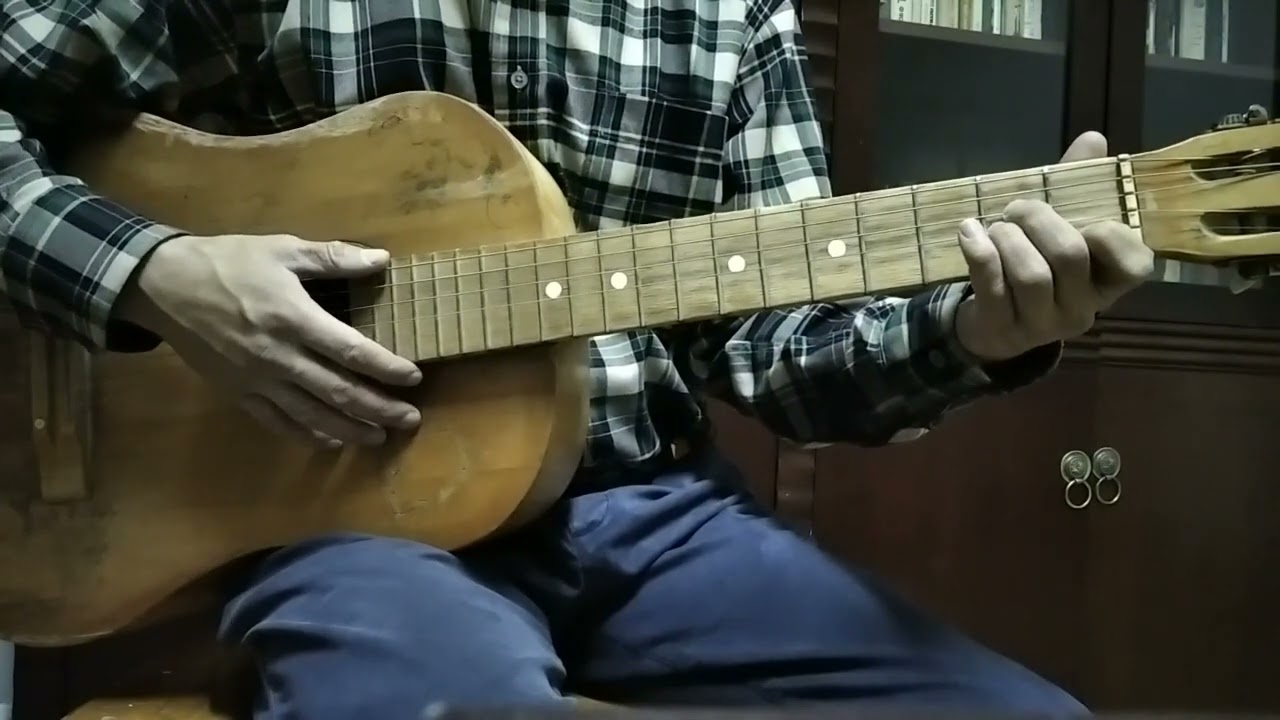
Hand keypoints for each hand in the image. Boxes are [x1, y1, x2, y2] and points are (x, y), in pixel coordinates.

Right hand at [118, 233, 422, 447]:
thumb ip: (333, 257)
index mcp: (293, 318)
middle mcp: (278, 357)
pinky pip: (278, 423)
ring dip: (350, 430)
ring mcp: (257, 380)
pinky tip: (331, 441)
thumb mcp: (281, 248)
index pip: (351, 352)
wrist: (164, 286)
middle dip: (379, 409)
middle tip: (410, 419)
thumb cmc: (228, 262)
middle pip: (338, 392)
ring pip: (312, 416)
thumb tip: (381, 259)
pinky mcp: (238, 394)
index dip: (386, 368)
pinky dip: (308, 436)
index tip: (413, 378)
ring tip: (380, 436)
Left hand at [954, 132, 1154, 361]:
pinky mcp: (1001, 331)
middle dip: (1039, 219)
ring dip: (1007, 237)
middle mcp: (1082, 310)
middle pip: (1070, 255)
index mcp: (1107, 284)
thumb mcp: (1059, 226)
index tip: (1084, 218)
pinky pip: (992, 286)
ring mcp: (1042, 326)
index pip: (1135, 265)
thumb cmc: (1036, 265)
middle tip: (1017, 208)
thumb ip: (1078, 186)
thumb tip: (1092, 139)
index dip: (1111, 234)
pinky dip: (979, 252)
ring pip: (1031, 274)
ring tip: (996, 226)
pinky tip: (968, 232)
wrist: (992, 324)